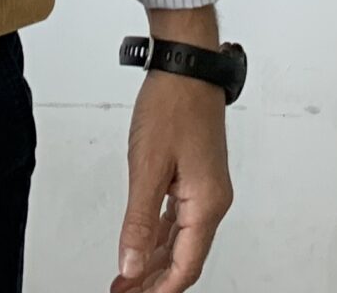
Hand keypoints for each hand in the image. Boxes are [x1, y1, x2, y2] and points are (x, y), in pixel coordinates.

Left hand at [110, 71, 232, 292]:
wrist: (186, 66)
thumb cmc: (173, 106)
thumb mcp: (148, 168)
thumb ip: (139, 222)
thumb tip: (131, 264)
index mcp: (206, 203)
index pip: (186, 266)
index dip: (160, 290)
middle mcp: (212, 200)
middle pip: (184, 258)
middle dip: (154, 280)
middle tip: (124, 292)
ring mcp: (205, 187)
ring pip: (180, 239)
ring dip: (154, 261)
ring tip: (127, 277)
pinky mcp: (195, 175)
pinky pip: (178, 218)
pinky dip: (158, 236)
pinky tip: (142, 246)